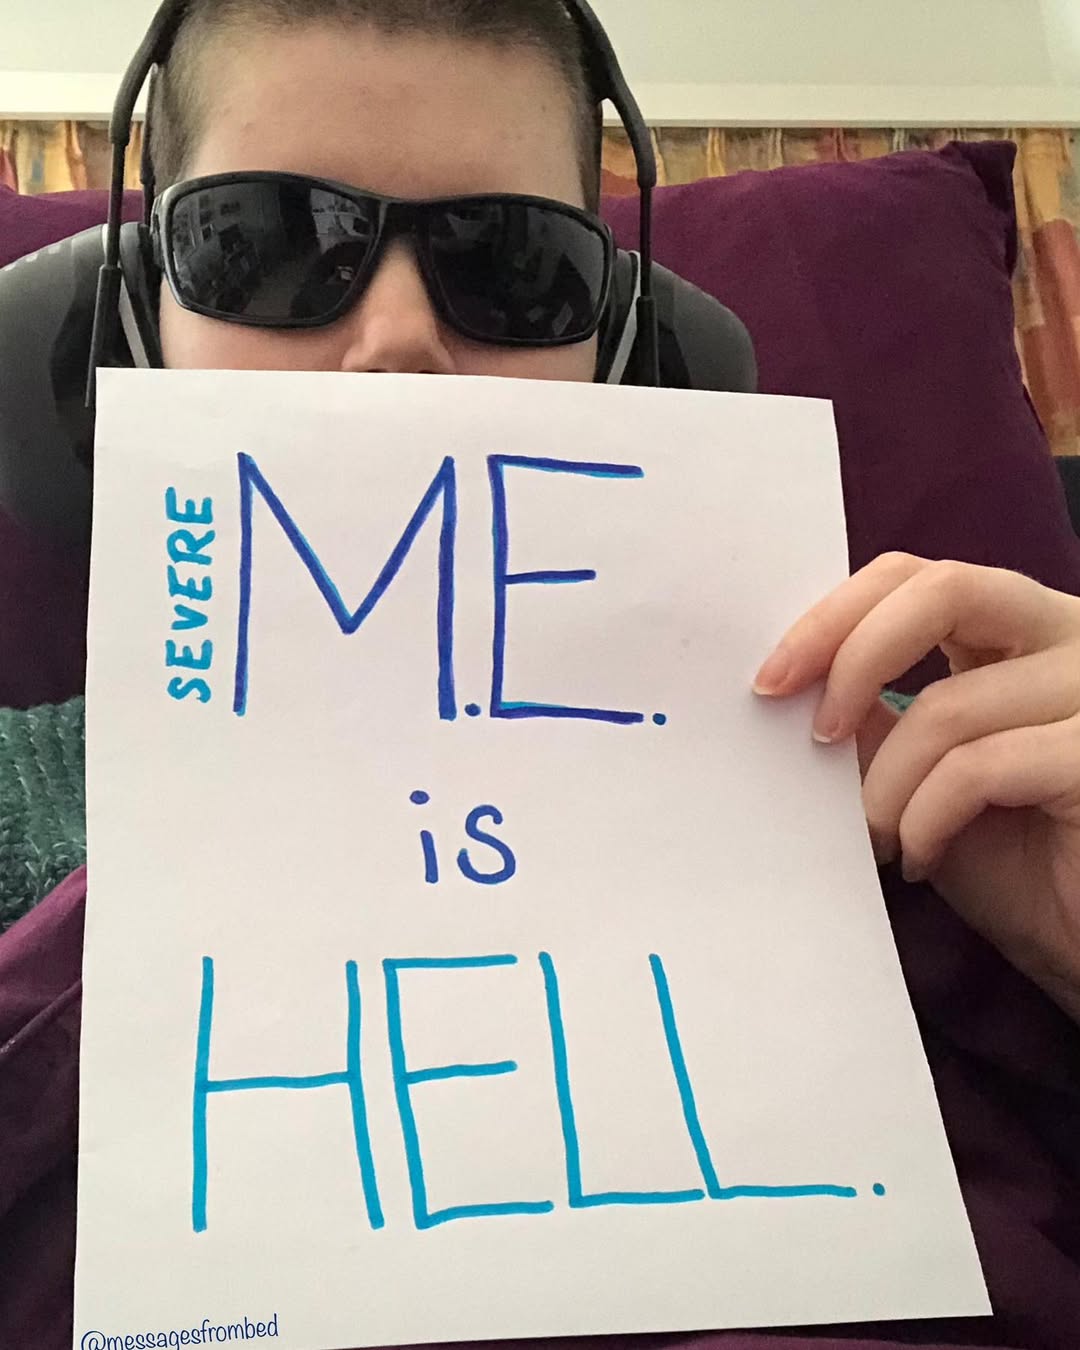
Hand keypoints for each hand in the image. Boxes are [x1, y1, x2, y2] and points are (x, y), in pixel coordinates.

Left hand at [753, 553, 1079, 1024]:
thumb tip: (791, 676)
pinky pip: (978, 768)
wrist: (1075, 940)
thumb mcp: (917, 771)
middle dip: (853, 656)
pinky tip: (920, 857)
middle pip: (944, 591)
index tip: (773, 678)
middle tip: (812, 732)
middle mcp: (1070, 637)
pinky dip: (925, 819)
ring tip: (877, 837)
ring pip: (946, 708)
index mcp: (1019, 626)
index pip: (918, 577)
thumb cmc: (1005, 858)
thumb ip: (871, 713)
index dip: (836, 616)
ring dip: (885, 786)